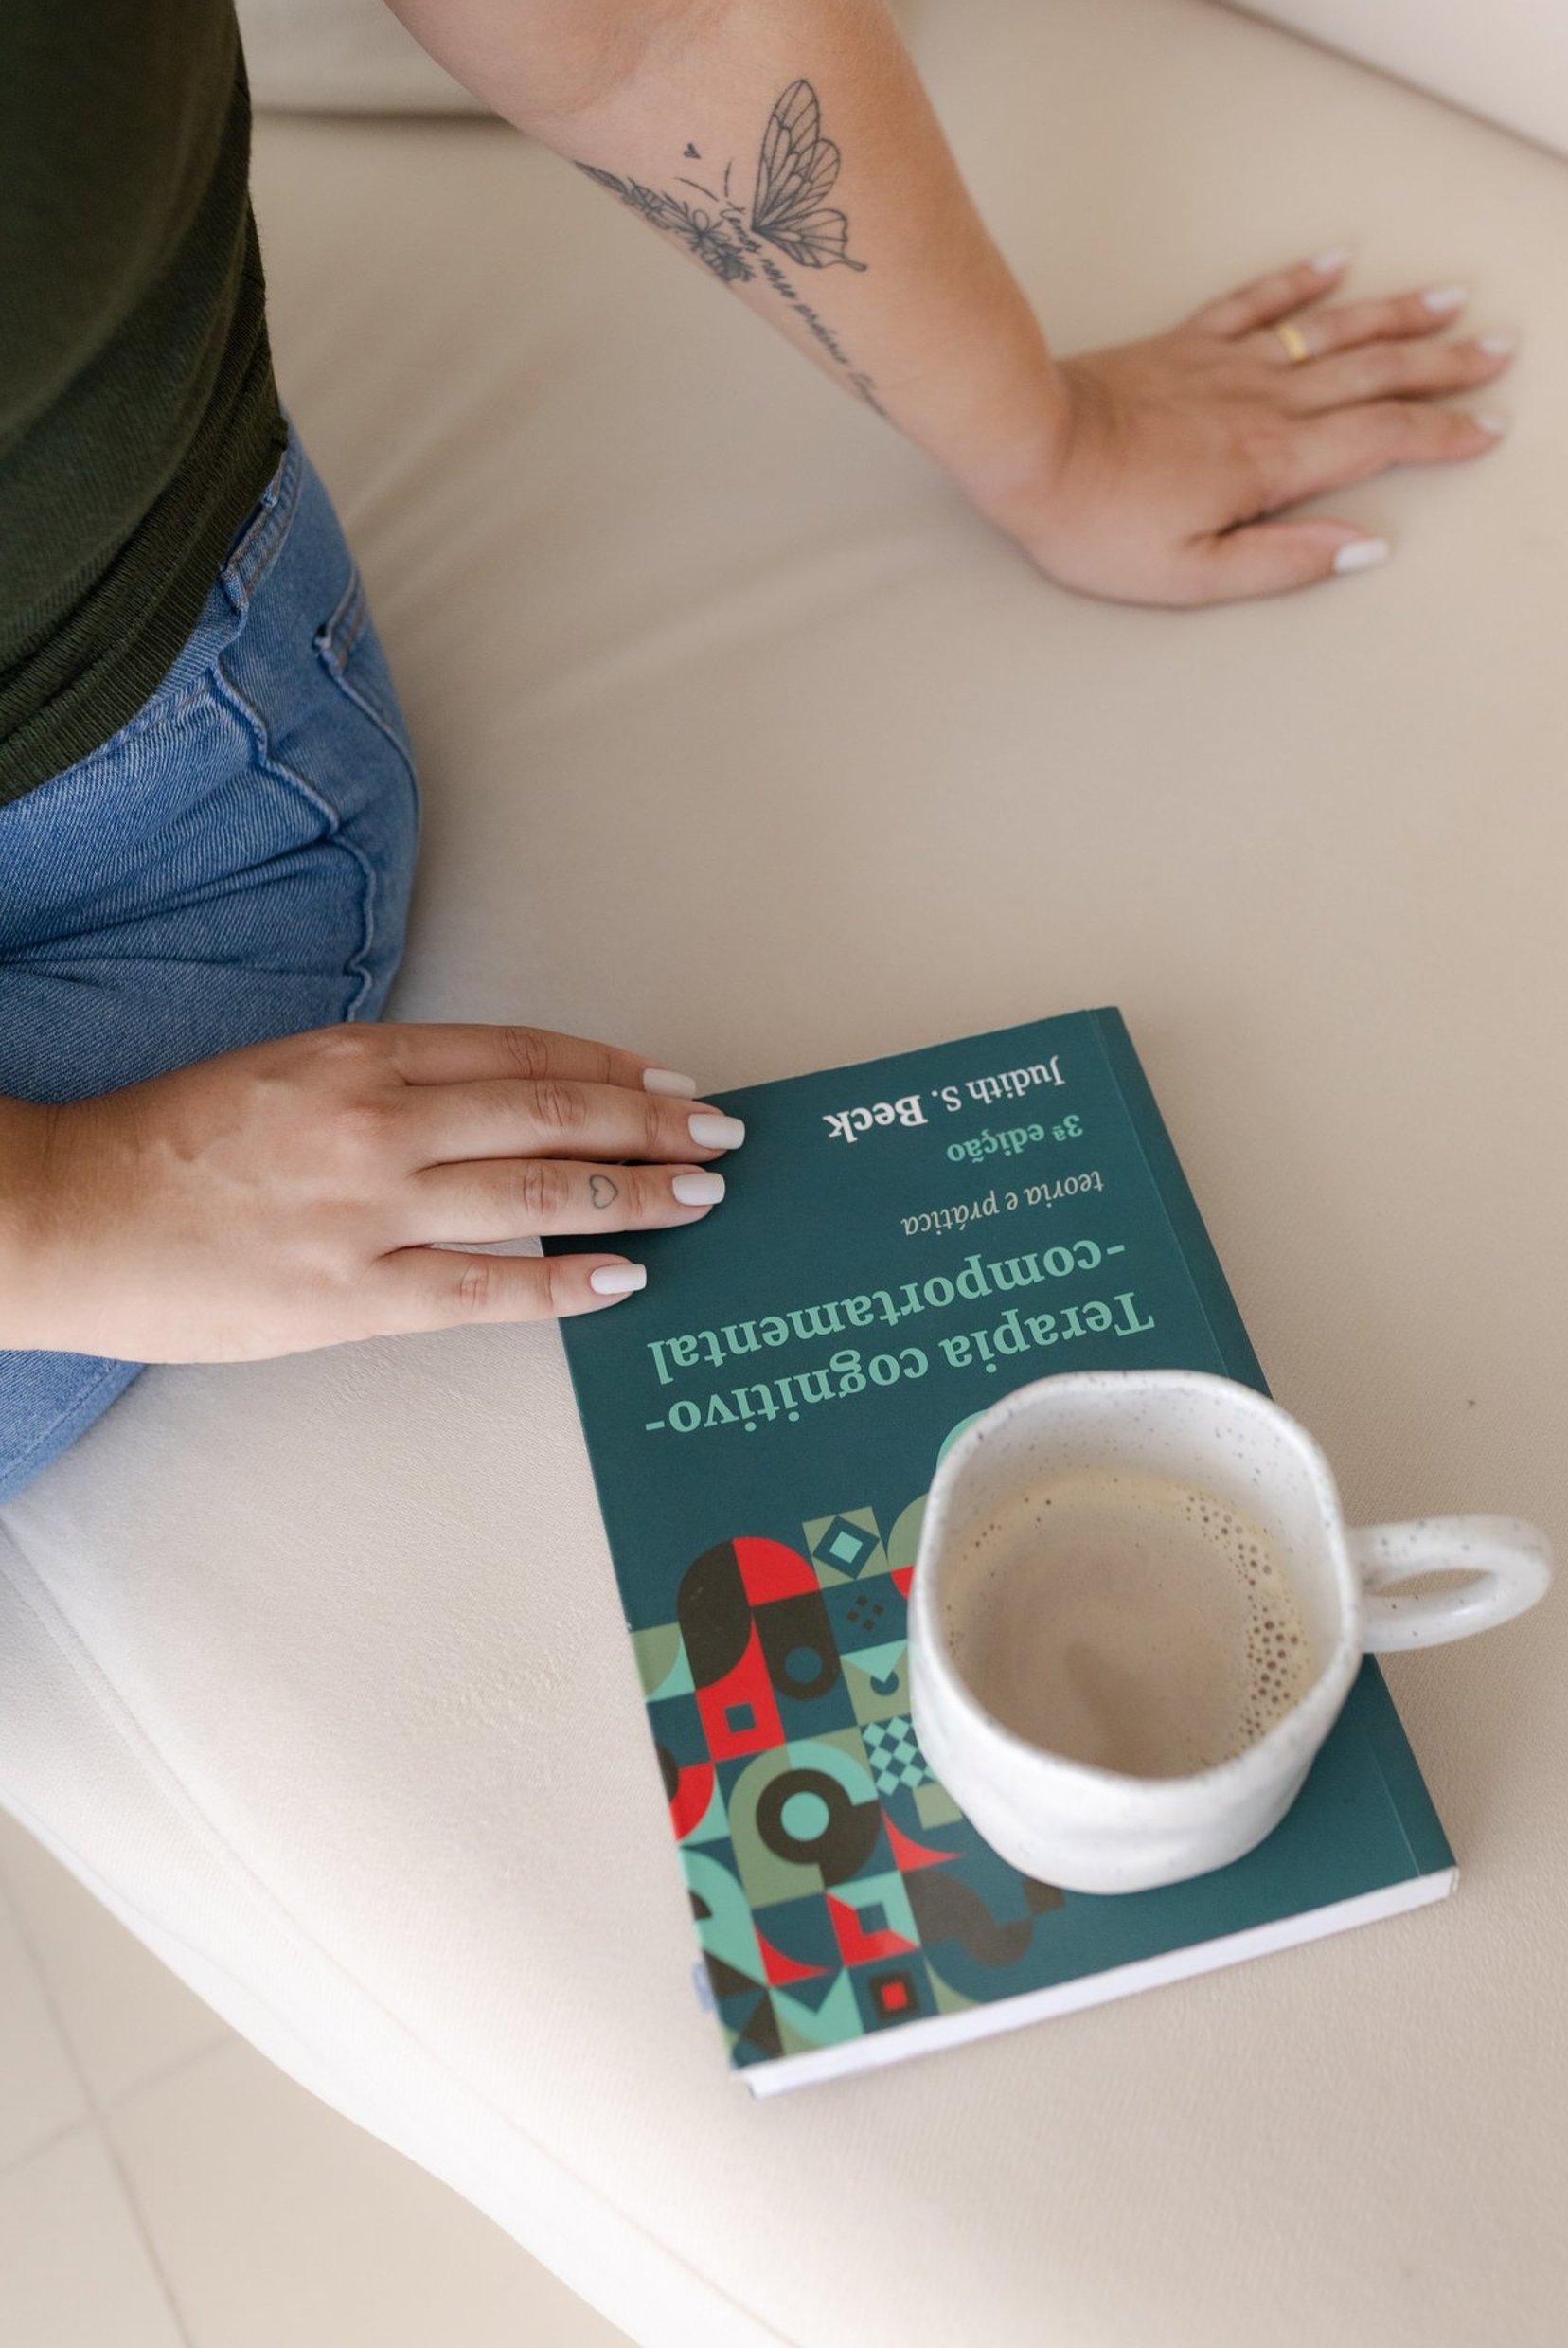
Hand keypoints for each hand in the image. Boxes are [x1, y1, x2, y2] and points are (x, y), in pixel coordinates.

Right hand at [2, 1023, 740, 1363]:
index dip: (609, 1069)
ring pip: (538, 1196)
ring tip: (700, 1197)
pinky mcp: (351, 1295)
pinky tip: (625, 1279)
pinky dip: (564, 1284)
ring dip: (635, 1195)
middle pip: (552, 1116)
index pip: (522, 1054)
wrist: (65, 1213)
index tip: (668, 1081)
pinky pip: (486, 1291)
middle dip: (650, 1126)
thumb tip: (492, 1105)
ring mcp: (371, 1209)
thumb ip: (387, 1082)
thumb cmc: (170, 1143)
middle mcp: (381, 1121)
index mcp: (364, 1056)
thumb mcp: (288, 1072)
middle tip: (722, 1132)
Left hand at [977, 255, 1513, 605]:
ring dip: (1395, 315)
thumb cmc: (1098, 525)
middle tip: (1502, 348)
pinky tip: (1335, 262)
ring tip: (1452, 298)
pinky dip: (1298, 282)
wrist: (1027, 446)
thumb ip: (1282, 562)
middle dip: (1443, 365)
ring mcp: (1226, 364)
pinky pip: (1254, 302)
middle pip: (1373, 375)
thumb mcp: (1190, 575)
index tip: (1489, 429)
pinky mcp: (1185, 343)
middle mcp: (1263, 403)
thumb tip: (1364, 547)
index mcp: (1273, 463)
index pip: (1382, 441)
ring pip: (1329, 331)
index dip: (1442, 435)